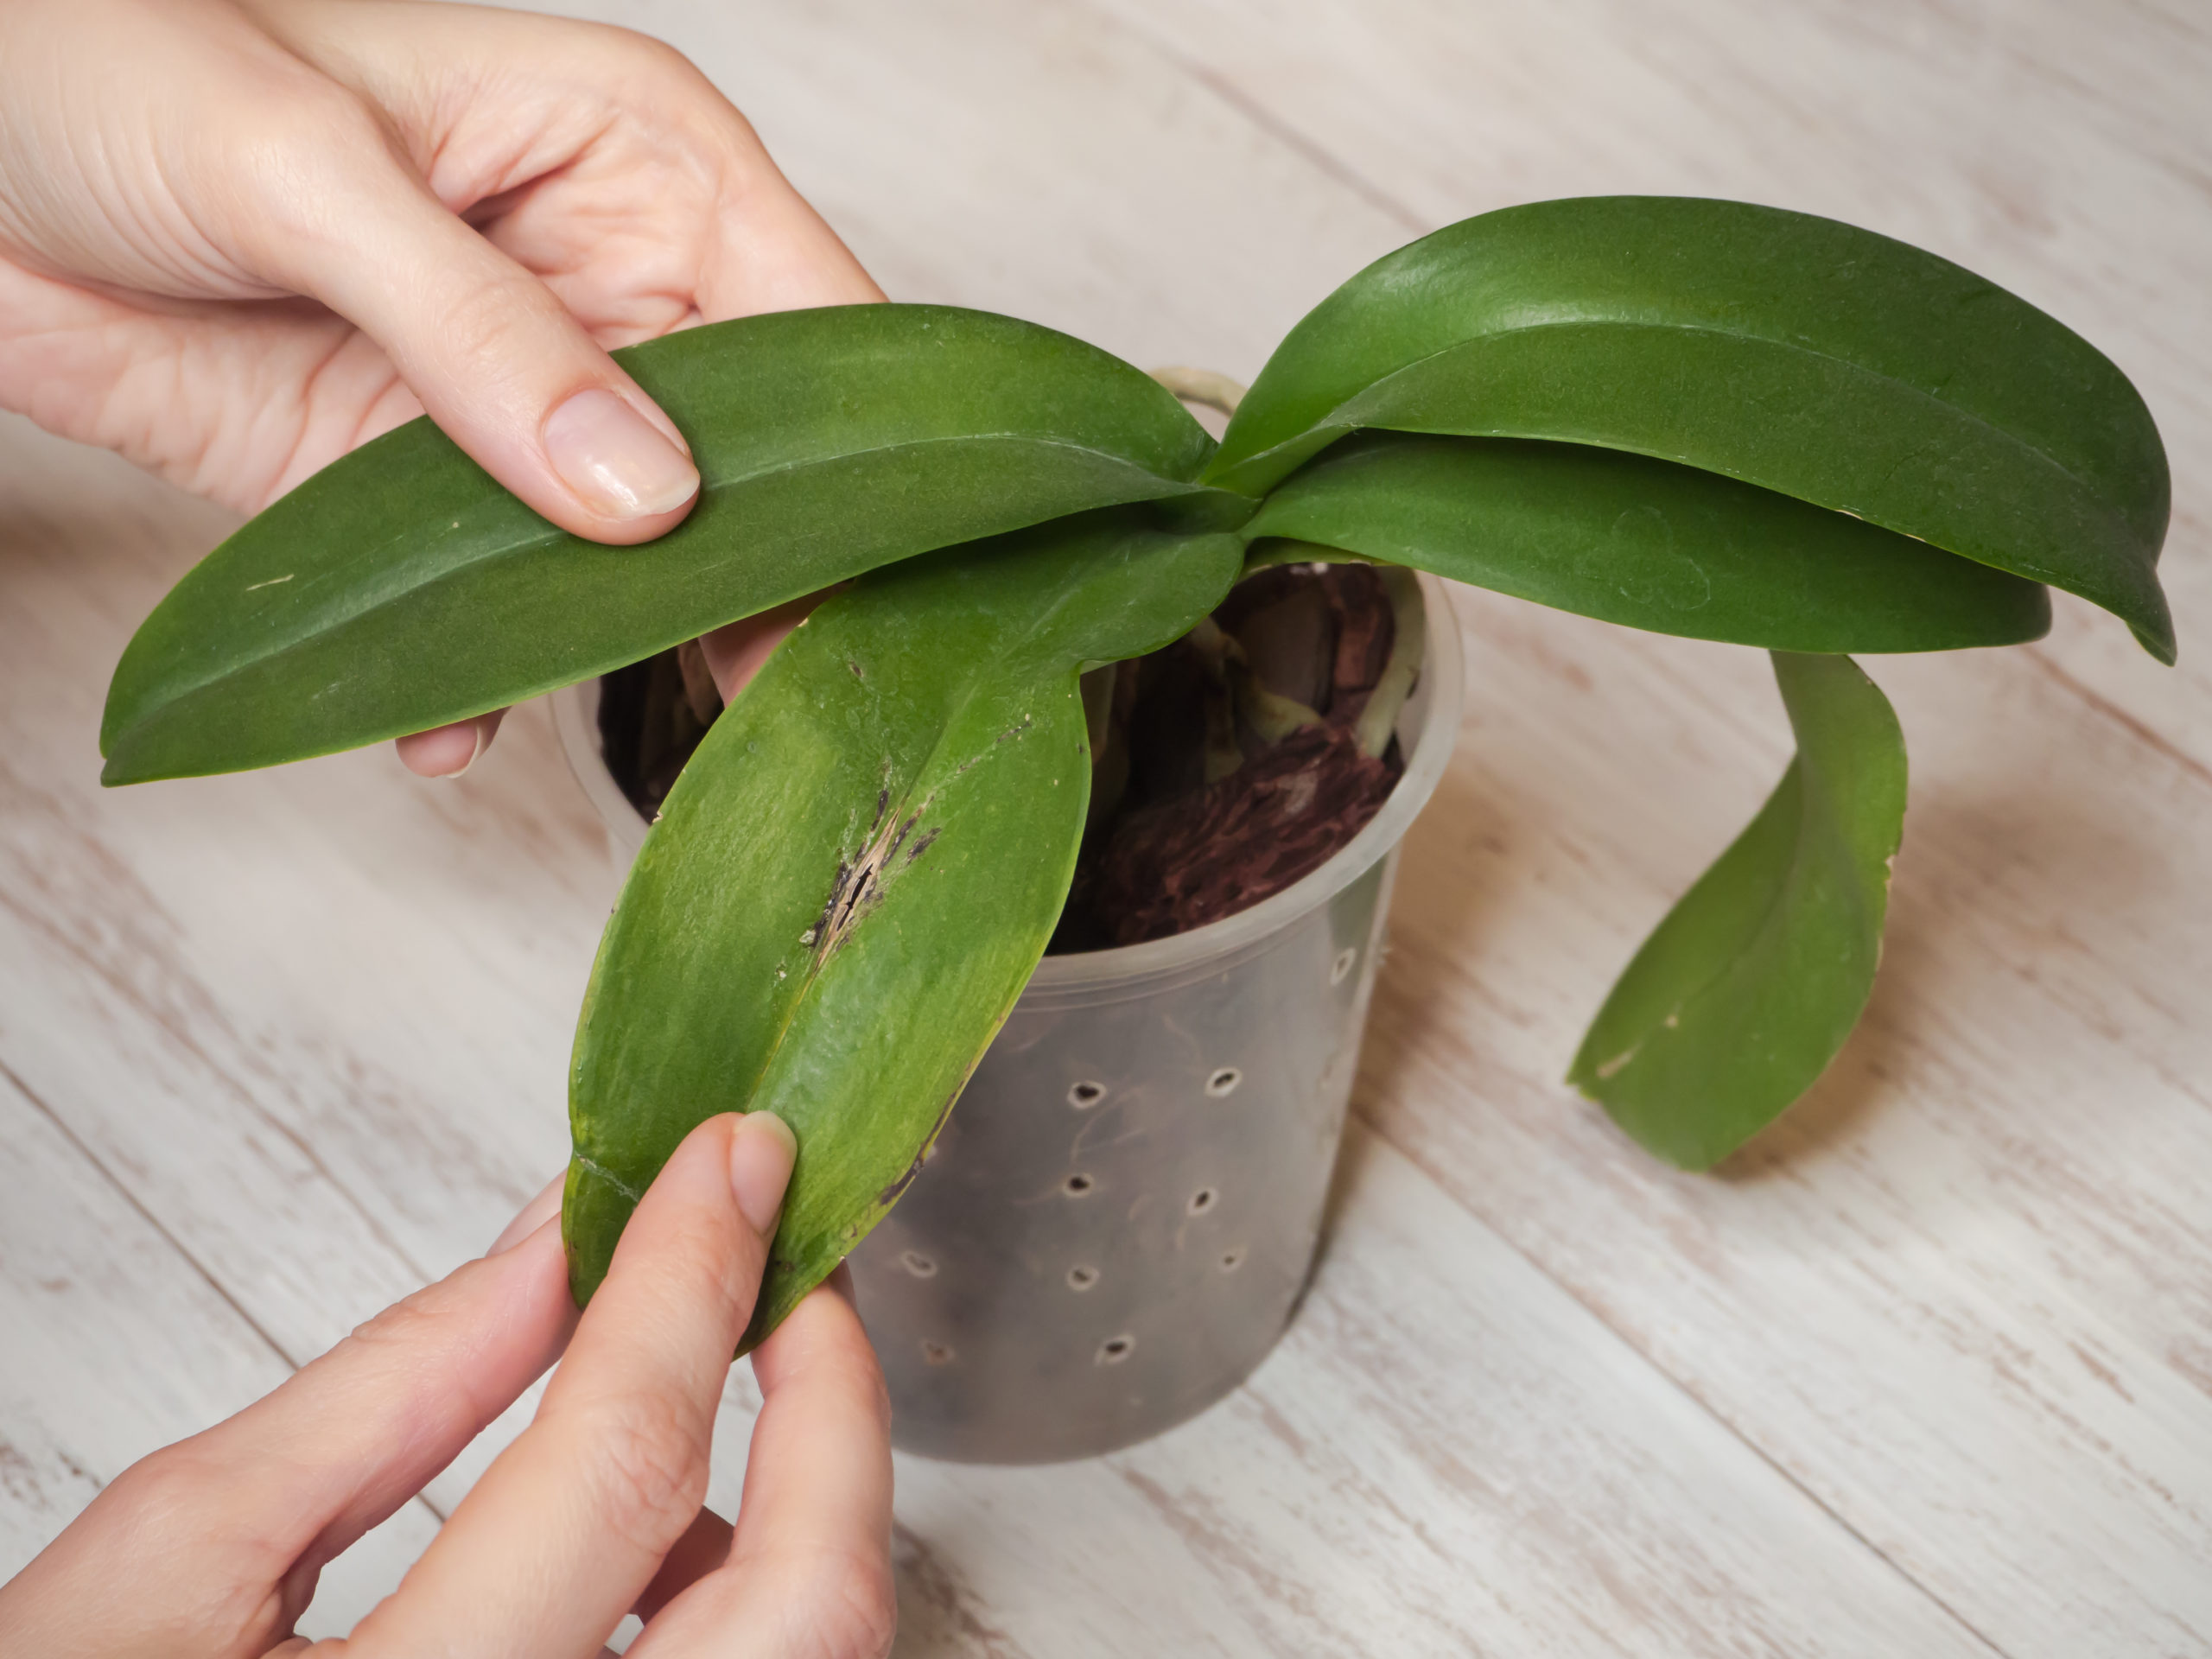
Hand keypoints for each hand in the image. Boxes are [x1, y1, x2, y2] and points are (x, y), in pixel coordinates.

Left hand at [0, 0, 881, 775]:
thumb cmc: (102, 69)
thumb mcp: (305, 169)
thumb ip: (484, 334)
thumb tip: (646, 496)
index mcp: (632, 160)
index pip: (813, 314)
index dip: (861, 448)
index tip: (875, 578)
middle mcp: (604, 285)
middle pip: (751, 461)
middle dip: (763, 578)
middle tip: (781, 700)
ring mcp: (517, 402)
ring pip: (634, 554)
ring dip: (623, 646)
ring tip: (637, 733)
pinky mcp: (418, 490)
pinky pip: (494, 608)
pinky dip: (478, 681)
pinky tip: (447, 729)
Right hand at [0, 1114, 897, 1657]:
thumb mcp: (168, 1565)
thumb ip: (394, 1390)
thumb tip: (562, 1245)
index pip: (623, 1459)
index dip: (695, 1276)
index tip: (737, 1158)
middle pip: (807, 1602)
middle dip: (836, 1403)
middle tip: (791, 1277)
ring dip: (799, 1510)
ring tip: (703, 1397)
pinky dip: (741, 1607)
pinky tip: (656, 1555)